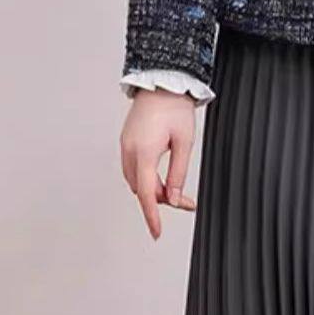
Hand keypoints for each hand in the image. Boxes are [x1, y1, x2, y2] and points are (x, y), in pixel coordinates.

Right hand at [120, 89, 197, 238]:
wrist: (162, 81)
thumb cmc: (175, 108)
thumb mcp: (184, 143)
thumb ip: (178, 173)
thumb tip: (173, 197)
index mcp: (144, 153)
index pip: (146, 194)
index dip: (152, 217)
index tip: (157, 233)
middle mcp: (130, 152)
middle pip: (143, 190)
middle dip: (163, 200)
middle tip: (187, 203)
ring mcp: (125, 146)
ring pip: (137, 181)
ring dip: (154, 190)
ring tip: (176, 190)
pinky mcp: (127, 142)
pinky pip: (134, 169)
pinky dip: (147, 178)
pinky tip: (161, 177)